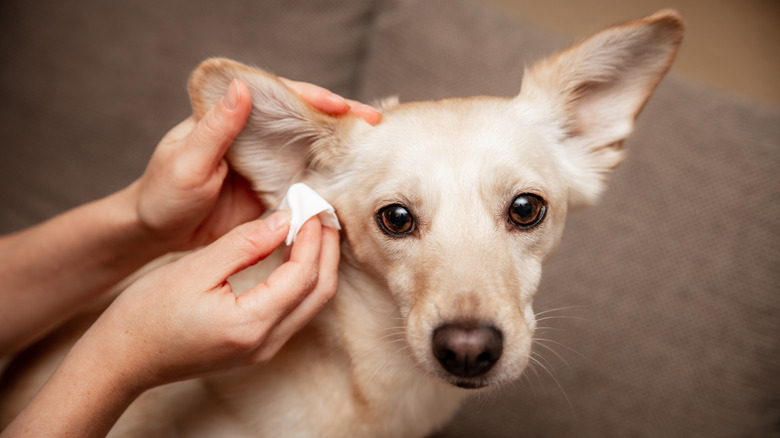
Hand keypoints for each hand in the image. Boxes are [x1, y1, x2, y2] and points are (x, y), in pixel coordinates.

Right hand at [0, 214, 339, 436]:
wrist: (122, 358)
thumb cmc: (147, 314)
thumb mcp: (195, 269)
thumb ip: (245, 244)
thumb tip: (285, 220)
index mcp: (251, 324)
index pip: (304, 275)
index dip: (312, 236)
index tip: (309, 204)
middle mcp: (266, 343)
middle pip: (320, 292)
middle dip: (327, 249)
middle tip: (322, 212)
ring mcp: (264, 350)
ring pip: (312, 303)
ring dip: (319, 264)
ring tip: (313, 227)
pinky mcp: (257, 348)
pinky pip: (296, 311)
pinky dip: (303, 279)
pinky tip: (294, 253)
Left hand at [132, 79, 379, 251]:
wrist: (160, 233)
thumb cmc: (164, 193)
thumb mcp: (186, 160)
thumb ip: (215, 128)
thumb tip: (242, 87)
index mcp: (235, 118)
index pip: (282, 97)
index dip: (314, 98)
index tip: (342, 107)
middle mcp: (258, 137)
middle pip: (306, 120)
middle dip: (342, 119)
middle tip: (375, 123)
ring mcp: (268, 164)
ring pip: (312, 150)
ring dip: (341, 150)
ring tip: (373, 151)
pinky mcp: (274, 193)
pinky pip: (307, 184)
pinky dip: (329, 184)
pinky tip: (350, 187)